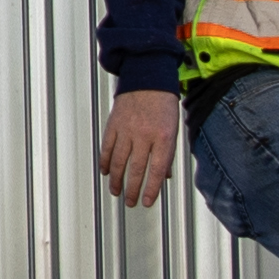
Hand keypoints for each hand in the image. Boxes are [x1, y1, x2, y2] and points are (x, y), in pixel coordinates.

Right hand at [97, 91, 181, 210]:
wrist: (147, 77)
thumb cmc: (163, 102)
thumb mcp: (173, 128)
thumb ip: (168, 153)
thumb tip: (164, 175)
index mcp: (163, 137)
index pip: (156, 170)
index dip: (151, 189)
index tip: (147, 201)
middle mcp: (144, 135)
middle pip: (136, 170)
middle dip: (132, 189)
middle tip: (130, 201)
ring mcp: (127, 130)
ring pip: (119, 162)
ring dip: (117, 180)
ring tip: (116, 191)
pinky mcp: (114, 125)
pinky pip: (108, 147)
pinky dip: (106, 161)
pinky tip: (106, 171)